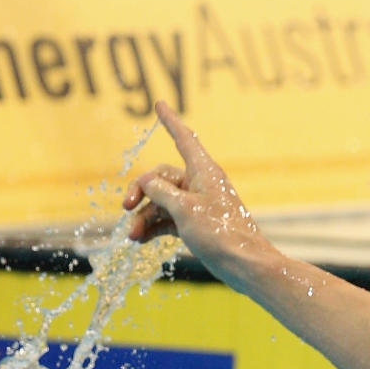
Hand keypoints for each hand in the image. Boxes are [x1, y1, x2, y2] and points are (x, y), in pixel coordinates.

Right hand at [123, 101, 261, 284]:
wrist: (243, 265)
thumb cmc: (220, 233)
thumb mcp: (184, 209)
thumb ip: (161, 192)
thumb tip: (147, 183)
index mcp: (203, 171)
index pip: (183, 139)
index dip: (170, 121)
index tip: (159, 103)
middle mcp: (200, 184)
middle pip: (161, 177)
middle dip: (141, 191)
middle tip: (126, 207)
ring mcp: (197, 205)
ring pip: (161, 202)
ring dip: (144, 216)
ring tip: (132, 236)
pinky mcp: (195, 224)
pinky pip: (167, 219)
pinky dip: (153, 227)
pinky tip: (139, 239)